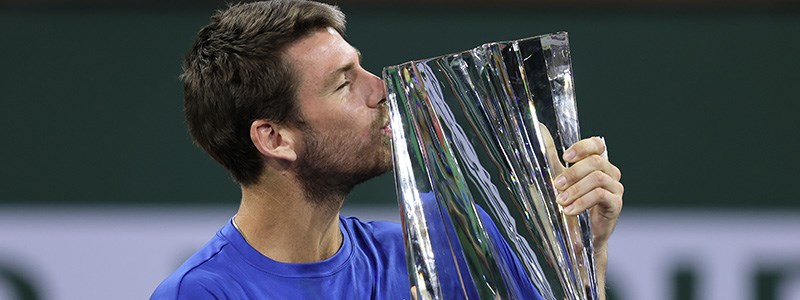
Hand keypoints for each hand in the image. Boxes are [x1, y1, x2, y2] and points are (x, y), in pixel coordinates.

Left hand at [543, 132, 622, 251]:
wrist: (578, 236)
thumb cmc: (569, 204)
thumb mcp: (558, 178)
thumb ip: (551, 155)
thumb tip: (540, 129)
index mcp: (597, 163)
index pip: (597, 145)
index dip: (582, 147)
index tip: (565, 158)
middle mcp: (610, 173)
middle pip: (595, 162)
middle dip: (573, 172)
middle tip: (557, 184)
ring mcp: (615, 188)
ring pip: (598, 178)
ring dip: (576, 189)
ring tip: (561, 201)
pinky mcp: (616, 204)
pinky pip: (602, 196)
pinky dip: (583, 202)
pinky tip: (570, 210)